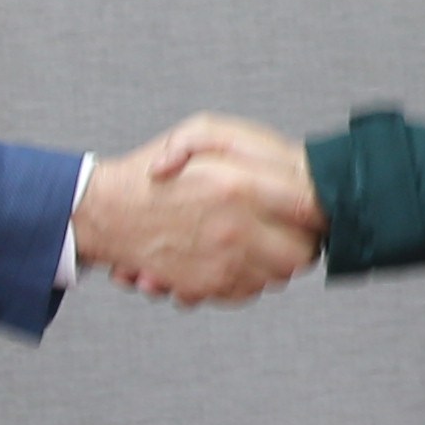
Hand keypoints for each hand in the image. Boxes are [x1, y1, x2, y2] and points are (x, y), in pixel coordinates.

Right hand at [75, 119, 322, 304]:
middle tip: (287, 224)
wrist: (104, 212)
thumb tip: (299, 178)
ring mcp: (221, 263)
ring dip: (273, 259)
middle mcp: (235, 229)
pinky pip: (248, 291)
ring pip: (278, 275)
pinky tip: (229, 254)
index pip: (313, 208)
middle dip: (300, 238)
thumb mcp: (203, 133)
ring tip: (253, 236)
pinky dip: (246, 277)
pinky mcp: (206, 287)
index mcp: (240, 185)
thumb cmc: (155, 170)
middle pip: (303, 251)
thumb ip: (257, 147)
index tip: (314, 204)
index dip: (320, 208)